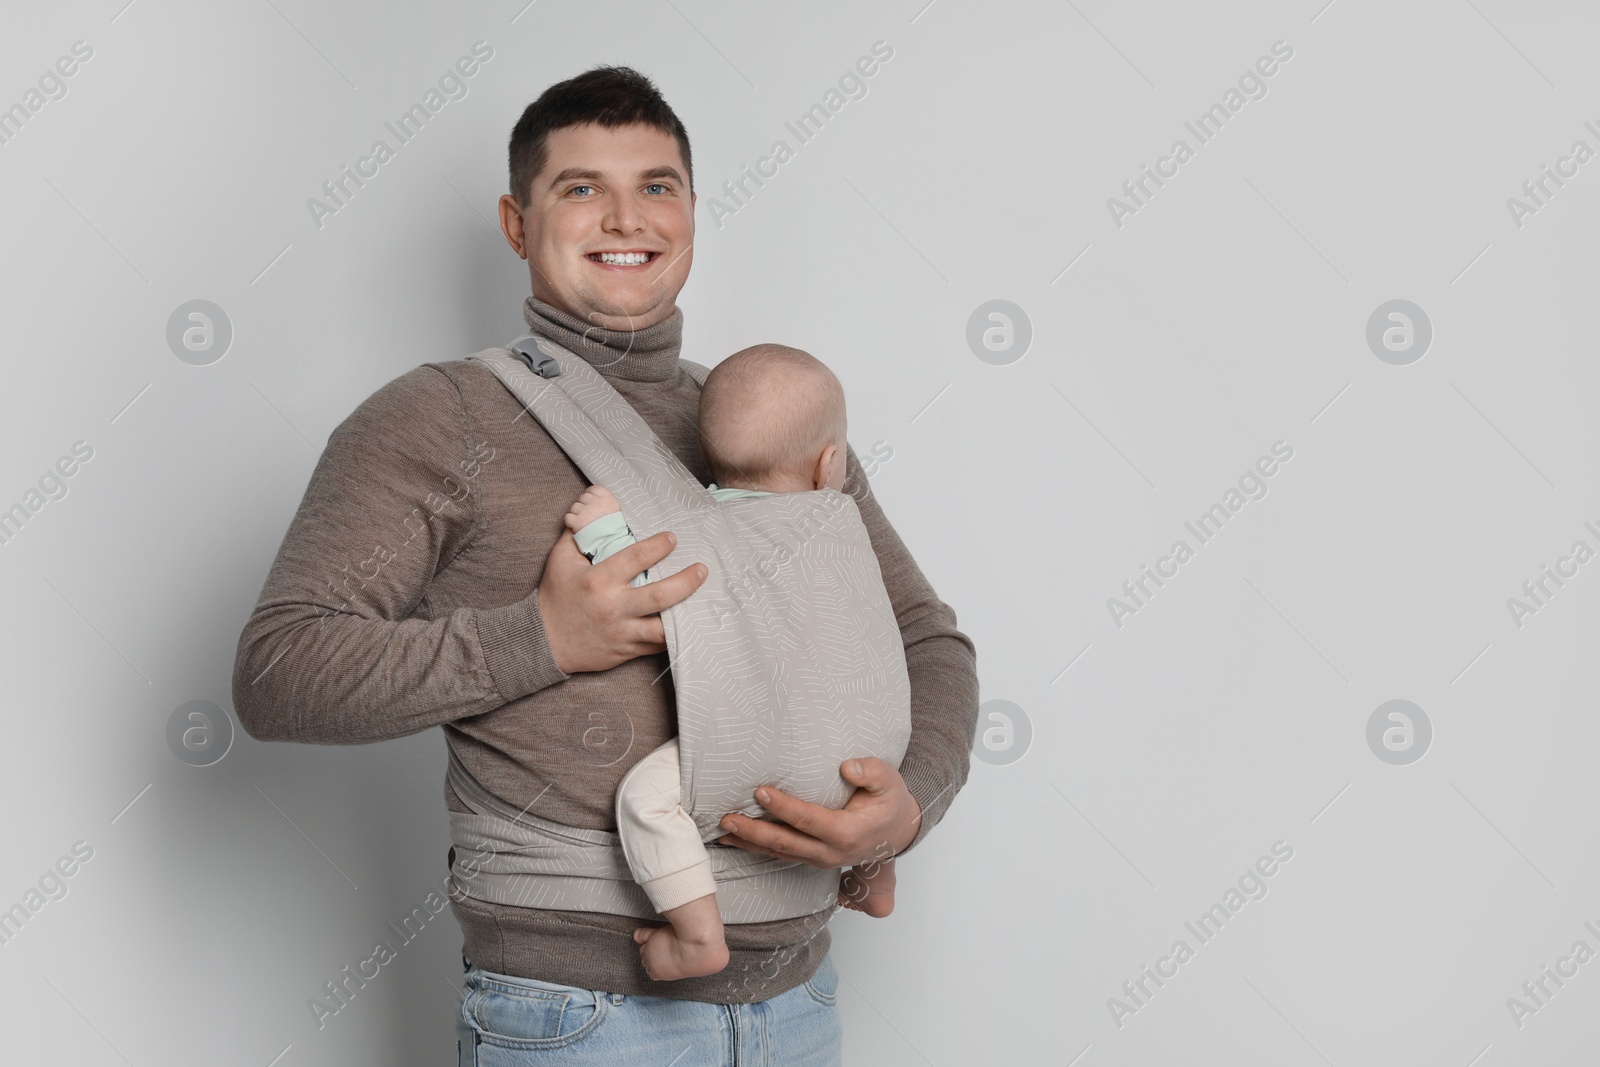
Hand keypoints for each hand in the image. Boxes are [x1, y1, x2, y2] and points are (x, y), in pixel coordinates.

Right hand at [537, 529, 705, 673]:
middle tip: (702, 569)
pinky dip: (673, 634)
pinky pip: (656, 645)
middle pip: (660, 596)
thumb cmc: (554, 596)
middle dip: (686, 581)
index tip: (672, 538)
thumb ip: (577, 534)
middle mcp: (613, 607)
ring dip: (686, 612)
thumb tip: (591, 509)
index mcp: (598, 581)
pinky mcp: (626, 650)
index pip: (635, 558)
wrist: (543, 640)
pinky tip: (687, 622)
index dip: (658, 546)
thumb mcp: (560, 560)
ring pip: (663, 627)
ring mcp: (621, 632)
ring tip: (703, 599)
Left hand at [564, 485, 621, 533]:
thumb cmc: (615, 527)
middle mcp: (594, 502)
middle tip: (589, 515)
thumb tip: (596, 496)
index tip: (593, 502)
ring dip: (577, 513)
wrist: (611, 542)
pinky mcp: (576, 521)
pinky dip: (571, 521)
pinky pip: (568, 517)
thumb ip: (606, 500)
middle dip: (584, 505)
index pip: (593, 489)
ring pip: (574, 506)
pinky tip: (577, 526)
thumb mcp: (616, 509)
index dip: (591, 495)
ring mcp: (584, 511)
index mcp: (606, 497)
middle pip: (582, 497)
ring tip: (584, 522)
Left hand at [714, 758, 921, 868]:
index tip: (760, 792)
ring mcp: (821, 859)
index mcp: (847, 832)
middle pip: (786, 843)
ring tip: (722, 832)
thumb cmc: (889, 801)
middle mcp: (831, 852)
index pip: (808, 820)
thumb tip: (848, 767)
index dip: (783, 807)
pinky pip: (782, 855)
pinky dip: (758, 849)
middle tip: (726, 819)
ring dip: (749, 844)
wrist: (898, 831)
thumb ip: (871, 772)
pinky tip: (736, 841)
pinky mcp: (813, 859)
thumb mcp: (889, 780)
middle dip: (753, 832)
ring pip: (779, 854)